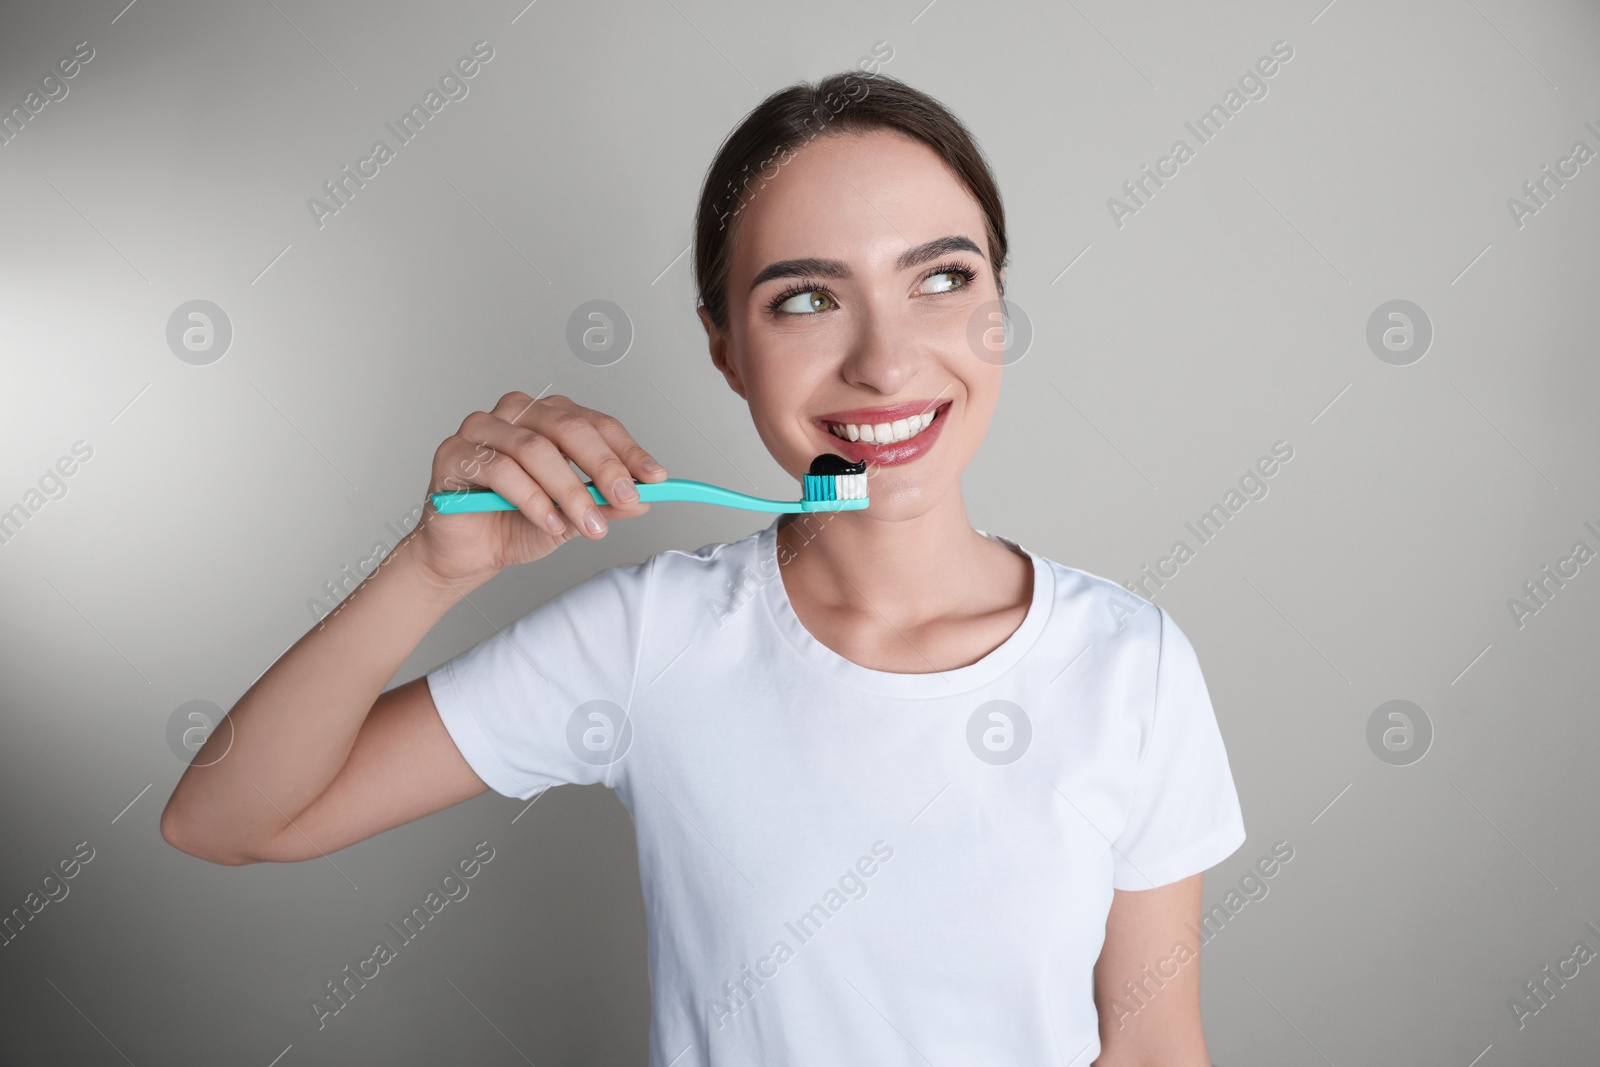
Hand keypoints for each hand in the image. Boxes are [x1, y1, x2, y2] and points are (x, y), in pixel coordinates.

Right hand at [413, 391, 667, 585]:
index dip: (628, 450)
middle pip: (568, 427)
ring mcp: (481, 429)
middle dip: (604, 467)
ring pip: (535, 449)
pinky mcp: (454, 453)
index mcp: (548, 417)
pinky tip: (549, 522)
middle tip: (625, 498)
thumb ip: (604, 503)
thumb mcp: (573, 517)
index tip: (655, 478)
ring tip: (588, 524)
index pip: (595, 424)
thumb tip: (642, 499)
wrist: (468, 554)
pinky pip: (500, 469)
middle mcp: (517, 413)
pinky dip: (531, 499)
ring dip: (569, 491)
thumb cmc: (515, 524)